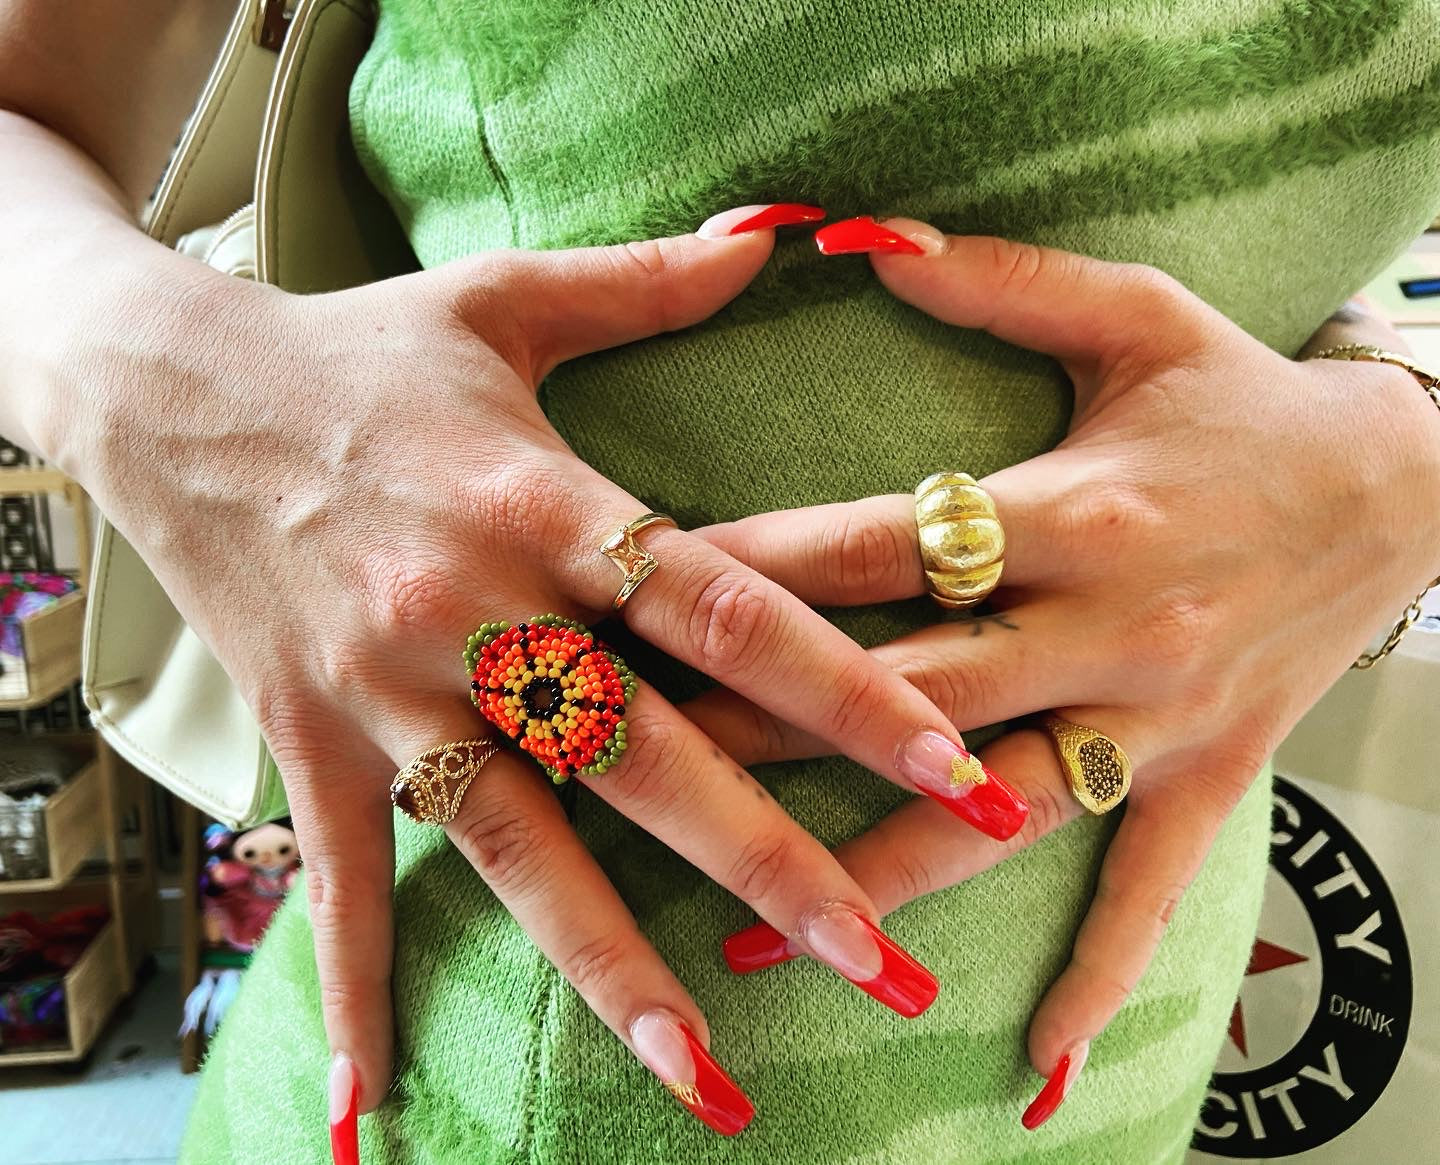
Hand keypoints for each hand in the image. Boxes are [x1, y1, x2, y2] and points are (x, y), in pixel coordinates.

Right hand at [78, 207, 1032, 1137]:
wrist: (168, 393)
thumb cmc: (357, 350)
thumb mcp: (503, 297)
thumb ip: (649, 282)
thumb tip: (778, 237)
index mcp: (543, 498)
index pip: (720, 606)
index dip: (842, 687)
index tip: (951, 764)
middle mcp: (473, 609)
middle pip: (645, 754)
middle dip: (770, 863)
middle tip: (887, 962)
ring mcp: (386, 692)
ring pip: (521, 847)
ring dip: (616, 970)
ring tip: (715, 1076)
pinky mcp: (309, 743)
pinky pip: (343, 885)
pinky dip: (361, 998)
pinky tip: (386, 1117)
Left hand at [681, 222, 1439, 1124]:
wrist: (1406, 484)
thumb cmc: (1244, 397)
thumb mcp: (1135, 314)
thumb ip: (994, 280)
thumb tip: (855, 242)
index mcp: (1068, 510)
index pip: (878, 542)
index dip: (755, 567)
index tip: (636, 589)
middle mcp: (1104, 628)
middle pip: (904, 692)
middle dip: (766, 729)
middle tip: (635, 763)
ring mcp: (1152, 720)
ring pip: (991, 814)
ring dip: (872, 874)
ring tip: (753, 935)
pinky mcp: (1202, 777)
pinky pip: (1144, 893)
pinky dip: (1097, 984)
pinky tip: (1027, 1066)